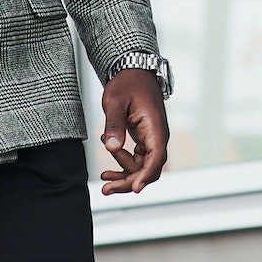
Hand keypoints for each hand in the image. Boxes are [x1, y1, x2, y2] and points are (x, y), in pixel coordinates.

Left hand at [97, 68, 169, 194]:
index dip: (146, 175)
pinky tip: (107, 171)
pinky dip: (123, 166)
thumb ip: (114, 124)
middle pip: (149, 168)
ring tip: (104, 178)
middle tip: (106, 189)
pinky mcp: (144, 141)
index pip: (156, 157)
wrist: (133, 72)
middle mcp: (157, 136)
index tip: (135, 188)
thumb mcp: (116, 101)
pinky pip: (136, 161)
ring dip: (124, 176)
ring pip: (142, 168)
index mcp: (155, 127)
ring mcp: (151, 140)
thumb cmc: (127, 83)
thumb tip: (111, 147)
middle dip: (129, 181)